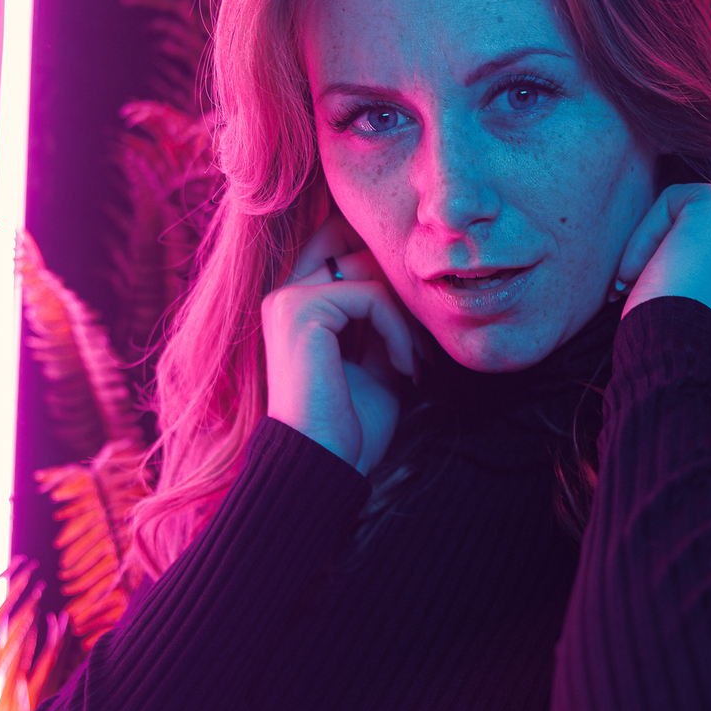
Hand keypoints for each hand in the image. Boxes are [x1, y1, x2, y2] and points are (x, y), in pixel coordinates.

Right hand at [262, 212, 419, 473]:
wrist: (324, 466)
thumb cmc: (350, 425)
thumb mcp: (378, 362)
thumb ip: (385, 320)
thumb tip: (413, 287)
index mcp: (298, 305)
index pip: (341, 244)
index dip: (386, 265)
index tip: (418, 320)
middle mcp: (286, 294)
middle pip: (358, 247)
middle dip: (403, 290)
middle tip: (424, 342)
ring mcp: (288, 299)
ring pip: (370, 269)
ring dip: (407, 316)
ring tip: (417, 361)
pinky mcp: (300, 309)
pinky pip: (372, 296)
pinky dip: (399, 332)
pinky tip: (405, 370)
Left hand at [614, 183, 710, 359]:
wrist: (689, 355)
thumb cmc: (700, 351)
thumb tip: (707, 279)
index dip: (702, 281)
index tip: (673, 308)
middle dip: (686, 257)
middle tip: (646, 291)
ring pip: (699, 217)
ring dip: (665, 246)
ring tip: (636, 283)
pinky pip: (674, 203)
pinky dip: (646, 233)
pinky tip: (633, 273)